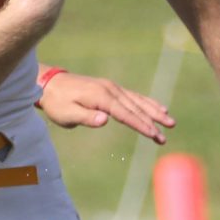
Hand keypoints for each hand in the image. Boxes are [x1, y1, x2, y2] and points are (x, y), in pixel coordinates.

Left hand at [38, 70, 173, 142]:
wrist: (49, 84)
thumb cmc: (57, 103)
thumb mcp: (66, 114)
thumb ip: (86, 117)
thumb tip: (105, 119)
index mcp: (101, 97)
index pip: (125, 114)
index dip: (140, 125)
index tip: (153, 135)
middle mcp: (110, 90)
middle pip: (136, 107)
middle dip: (152, 121)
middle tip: (167, 134)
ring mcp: (112, 87)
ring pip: (138, 100)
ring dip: (154, 112)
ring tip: (170, 122)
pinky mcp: (111, 88)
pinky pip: (133, 96)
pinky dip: (147, 103)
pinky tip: (158, 108)